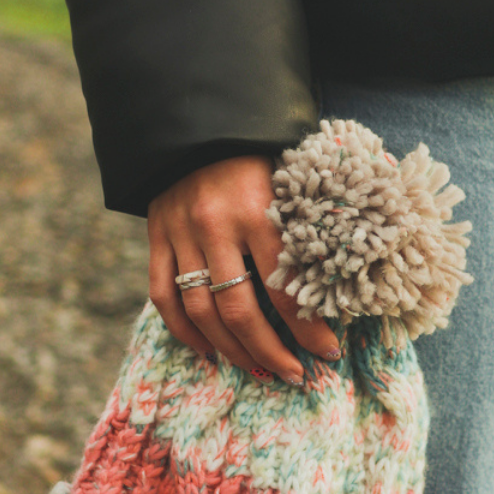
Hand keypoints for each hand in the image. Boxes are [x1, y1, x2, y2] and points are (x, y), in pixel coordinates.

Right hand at [147, 155, 341, 384]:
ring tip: (258, 370)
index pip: (284, 288)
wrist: (201, 117)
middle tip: (293, 375)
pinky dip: (184, 330)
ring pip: (201, 311)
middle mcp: (214, 225)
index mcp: (257, 210)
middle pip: (239, 310)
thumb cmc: (262, 152)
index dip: (307, 329)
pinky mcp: (156, 235)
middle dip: (269, 351)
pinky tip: (208, 350)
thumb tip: (337, 288)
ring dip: (231, 350)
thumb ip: (306, 230)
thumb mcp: (291, 182)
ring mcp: (180, 232)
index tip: (327, 353)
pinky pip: (163, 295)